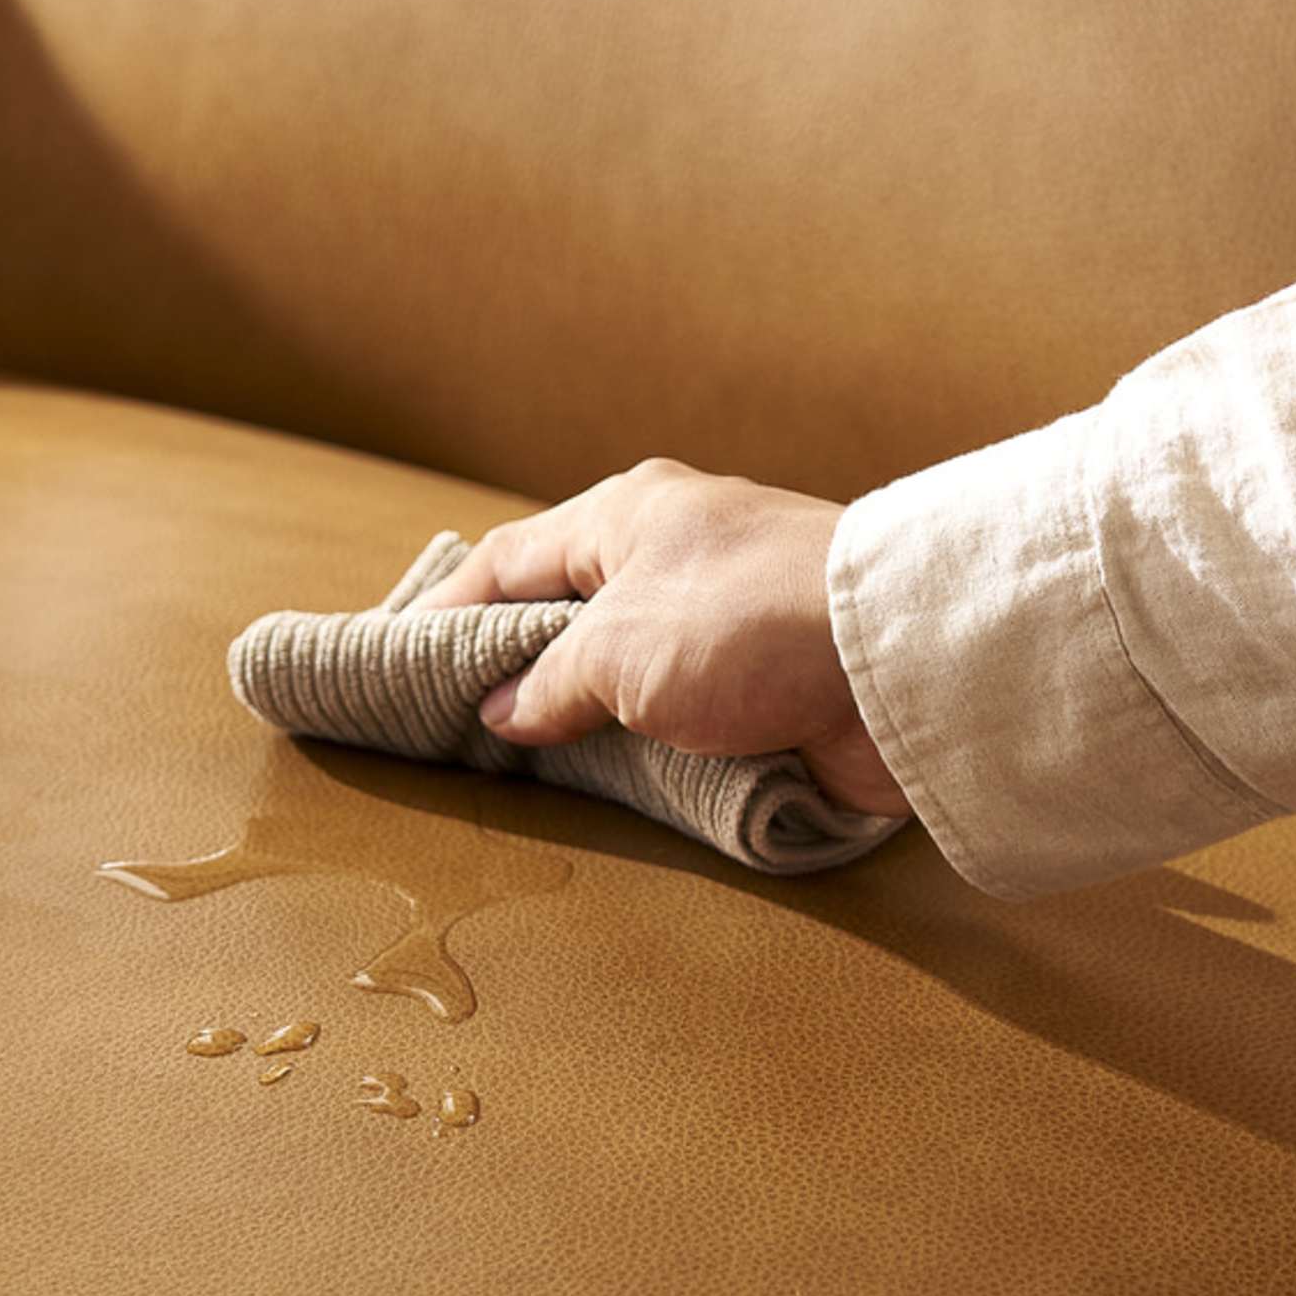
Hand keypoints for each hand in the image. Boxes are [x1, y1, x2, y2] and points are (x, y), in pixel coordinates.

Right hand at [405, 458, 911, 817]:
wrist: (899, 665)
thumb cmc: (749, 625)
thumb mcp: (617, 649)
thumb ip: (547, 682)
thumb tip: (502, 712)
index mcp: (626, 518)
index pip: (506, 561)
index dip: (446, 615)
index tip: (396, 663)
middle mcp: (670, 557)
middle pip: (562, 614)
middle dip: (508, 670)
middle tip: (449, 726)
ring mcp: (718, 620)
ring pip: (620, 669)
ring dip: (579, 716)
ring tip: (518, 767)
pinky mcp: (762, 681)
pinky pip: (677, 712)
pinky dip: (639, 741)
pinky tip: (605, 777)